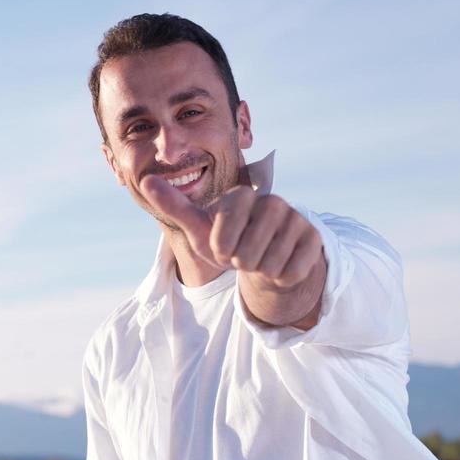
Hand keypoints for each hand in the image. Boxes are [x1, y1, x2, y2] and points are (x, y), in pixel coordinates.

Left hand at [141, 174, 325, 326]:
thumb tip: (146, 180)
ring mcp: (295, 218)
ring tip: (261, 258)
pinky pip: (291, 273)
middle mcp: (272, 202)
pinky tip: (280, 264)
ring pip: (270, 266)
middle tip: (245, 255)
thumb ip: (173, 205)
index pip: (223, 241)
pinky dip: (281, 279)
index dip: (221, 253)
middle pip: (248, 256)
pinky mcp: (313, 238)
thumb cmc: (227, 242)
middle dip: (242, 265)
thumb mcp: (198, 228)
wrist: (262, 258)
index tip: (224, 246)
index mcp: (240, 197)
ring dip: (261, 272)